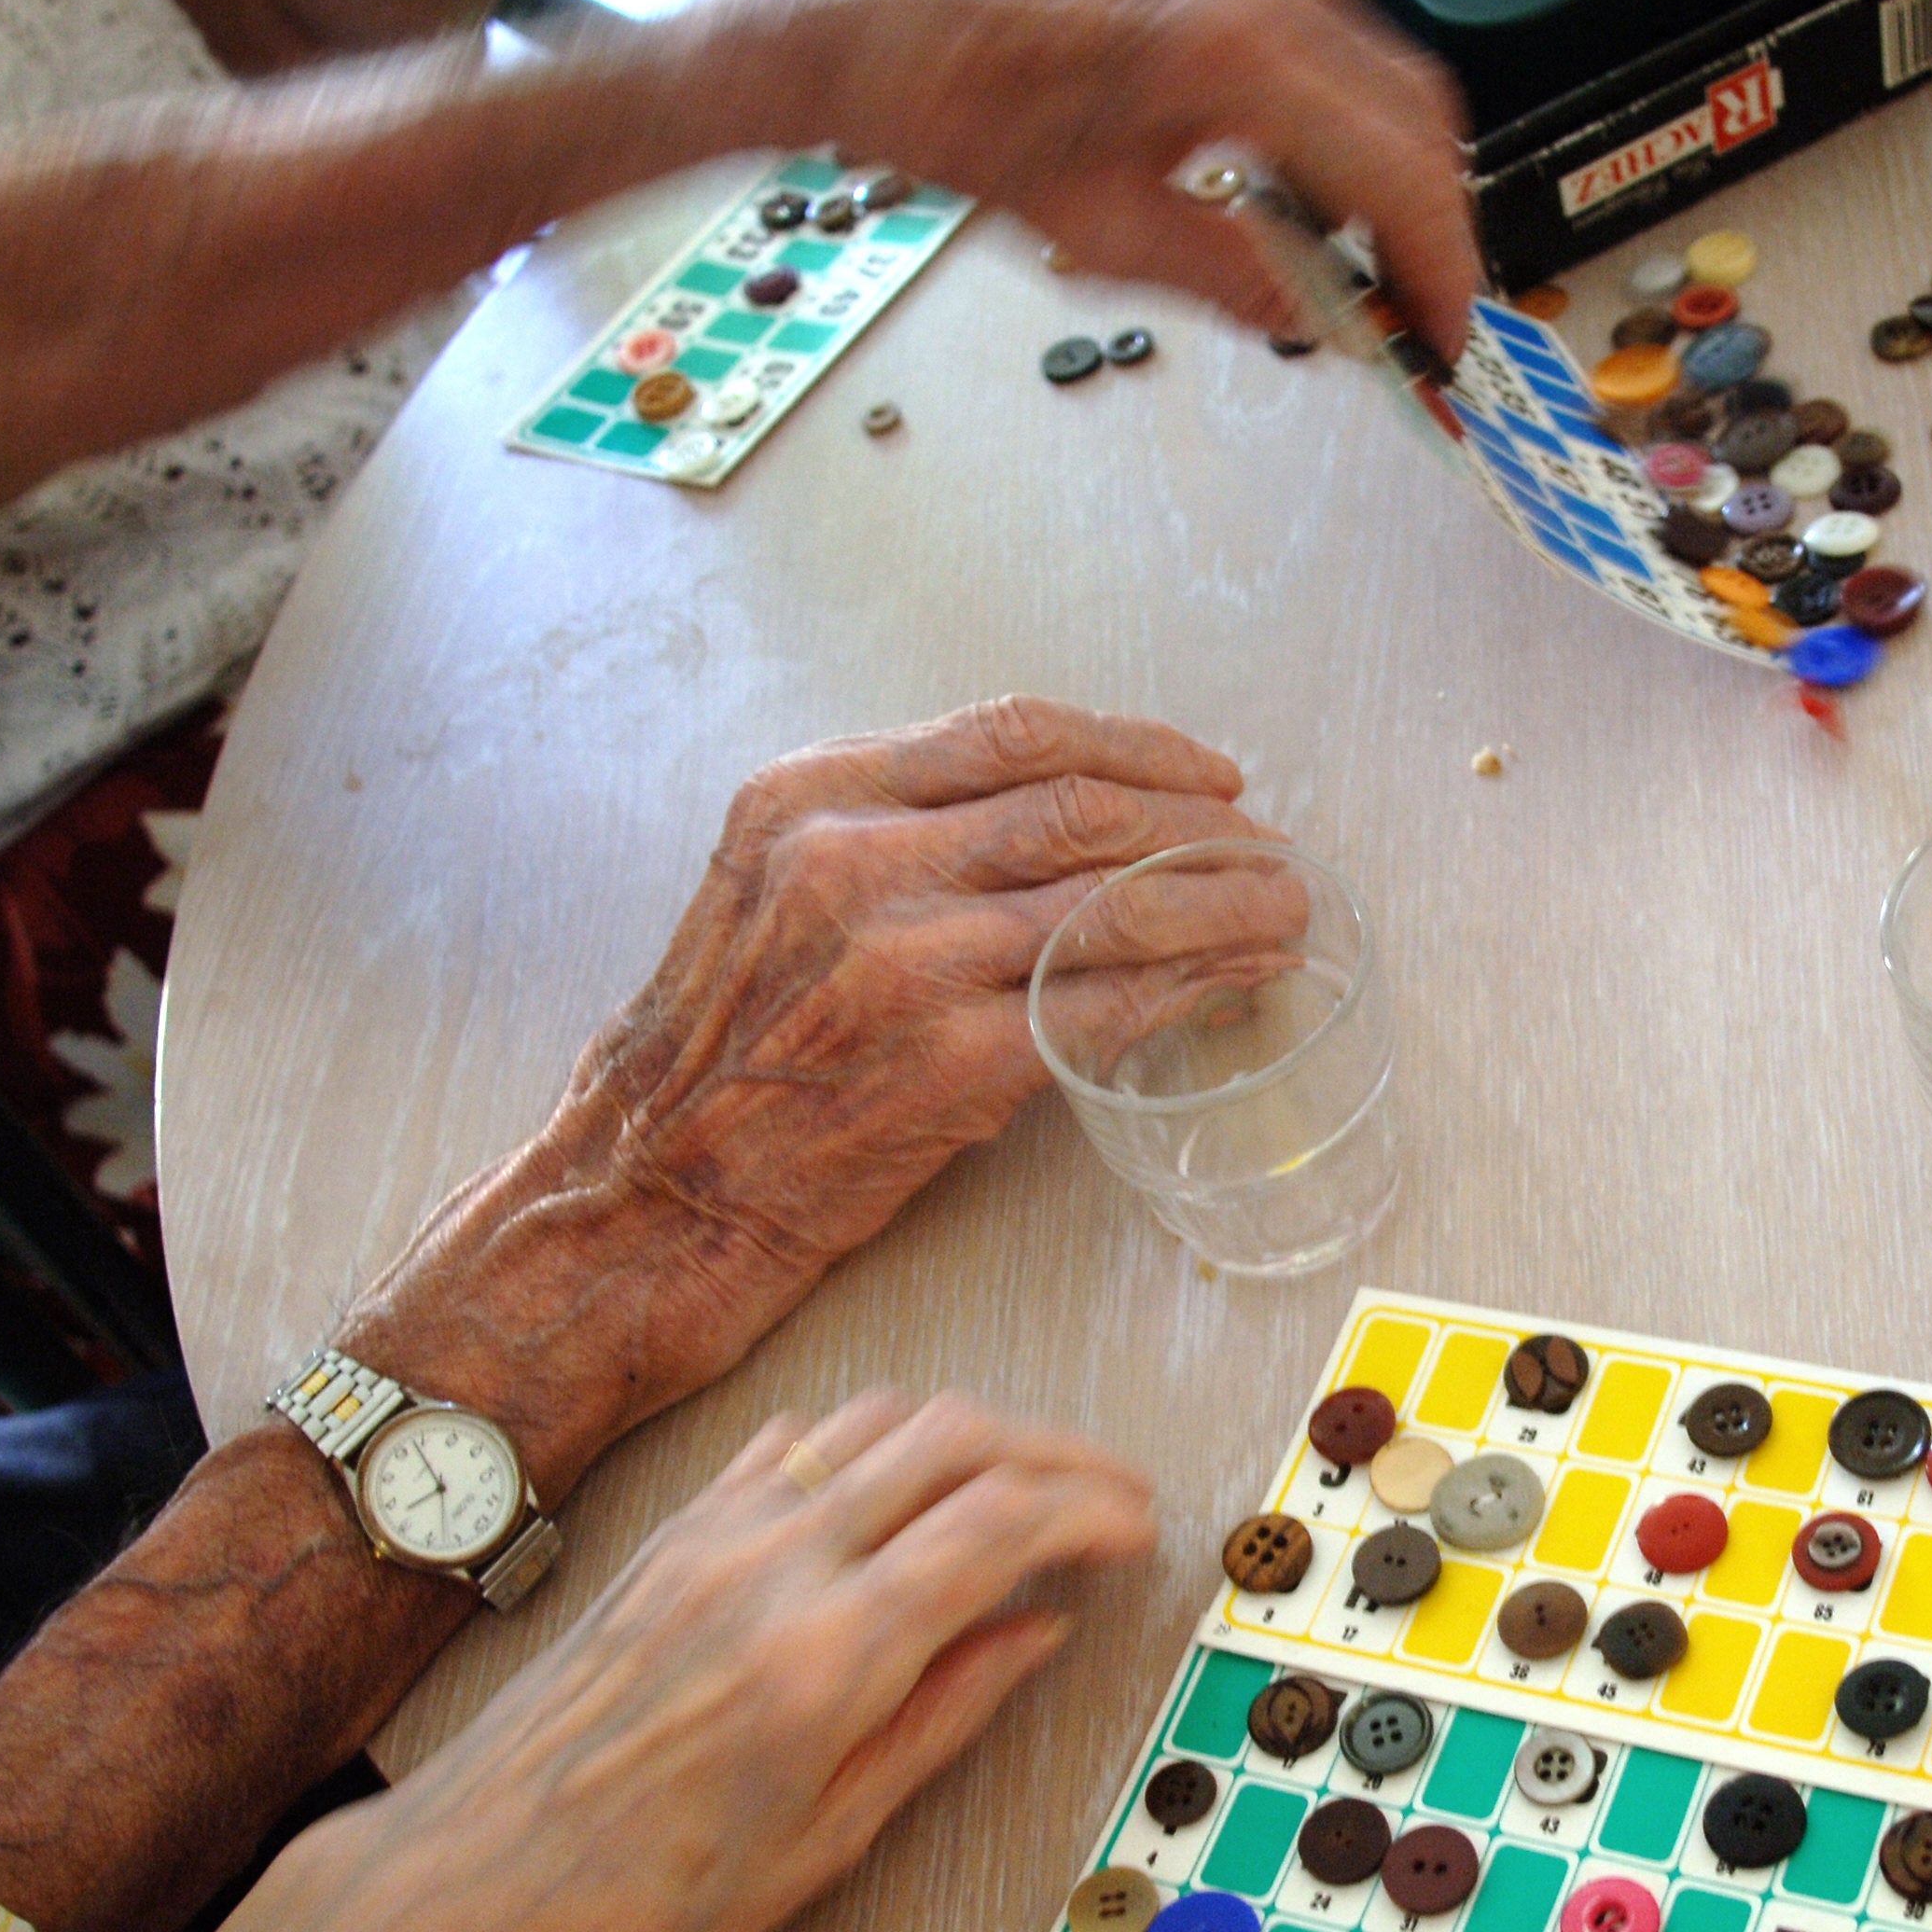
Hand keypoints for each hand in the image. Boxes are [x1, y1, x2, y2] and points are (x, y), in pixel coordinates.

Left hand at [0, 1386, 1155, 1931]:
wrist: (463, 1892)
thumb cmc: (633, 1902)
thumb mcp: (824, 1841)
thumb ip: (941, 1718)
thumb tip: (1031, 1635)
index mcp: (829, 1652)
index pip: (1003, 1521)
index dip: (1093, 1509)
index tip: (1141, 1529)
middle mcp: (773, 1563)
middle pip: (955, 1436)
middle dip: (1056, 1450)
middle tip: (1110, 1494)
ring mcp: (713, 1535)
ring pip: (876, 1418)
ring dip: (971, 1429)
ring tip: (1024, 1479)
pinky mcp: (670, 1536)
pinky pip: (796, 1442)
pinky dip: (875, 1439)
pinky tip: (898, 1484)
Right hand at [367, 696, 1298, 1476]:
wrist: (643, 1199)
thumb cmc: (716, 1065)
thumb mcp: (772, 898)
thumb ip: (892, 843)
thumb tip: (1057, 836)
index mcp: (810, 798)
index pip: (1014, 732)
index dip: (1138, 748)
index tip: (1212, 777)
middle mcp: (852, 860)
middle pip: (1081, 808)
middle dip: (1201, 828)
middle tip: (1270, 852)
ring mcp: (900, 960)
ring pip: (1110, 905)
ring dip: (1225, 906)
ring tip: (1288, 912)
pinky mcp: (941, 1064)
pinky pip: (1105, 1010)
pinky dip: (1191, 991)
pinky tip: (1240, 986)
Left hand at [788, 0, 1478, 352]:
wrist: (873, 34)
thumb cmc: (954, 110)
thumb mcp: (1102, 232)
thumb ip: (1235, 279)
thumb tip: (1324, 317)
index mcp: (1221, 42)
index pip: (1392, 163)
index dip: (1437, 259)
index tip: (1442, 323)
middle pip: (1411, 102)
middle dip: (1427, 213)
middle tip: (1413, 295)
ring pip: (1376, 58)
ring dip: (1381, 158)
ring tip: (1346, 241)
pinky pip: (1319, 18)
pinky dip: (1329, 101)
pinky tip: (1291, 163)